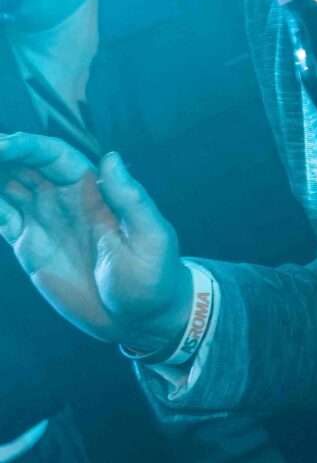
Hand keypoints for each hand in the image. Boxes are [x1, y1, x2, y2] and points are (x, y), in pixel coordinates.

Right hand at [0, 135, 189, 350]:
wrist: (139, 318)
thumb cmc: (154, 277)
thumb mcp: (151, 238)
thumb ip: (130, 200)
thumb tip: (111, 158)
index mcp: (93, 189)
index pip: (53, 155)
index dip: (26, 145)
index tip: (1, 145)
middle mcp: (64, 198)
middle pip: (23, 164)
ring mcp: (44, 220)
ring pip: (6, 186)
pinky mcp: (30, 245)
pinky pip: (1, 216)